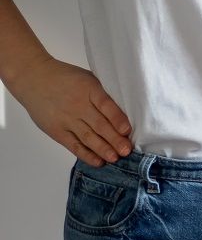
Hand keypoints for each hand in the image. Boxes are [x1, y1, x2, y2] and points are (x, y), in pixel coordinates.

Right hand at [9, 57, 132, 166]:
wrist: (34, 79)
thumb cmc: (67, 78)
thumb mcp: (88, 78)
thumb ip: (104, 93)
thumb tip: (129, 110)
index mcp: (89, 89)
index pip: (105, 105)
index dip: (117, 118)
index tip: (127, 130)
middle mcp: (78, 105)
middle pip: (99, 124)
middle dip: (114, 139)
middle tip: (126, 150)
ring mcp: (66, 119)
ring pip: (88, 137)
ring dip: (103, 149)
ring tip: (115, 158)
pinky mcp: (56, 130)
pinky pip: (73, 145)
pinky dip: (86, 154)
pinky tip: (98, 161)